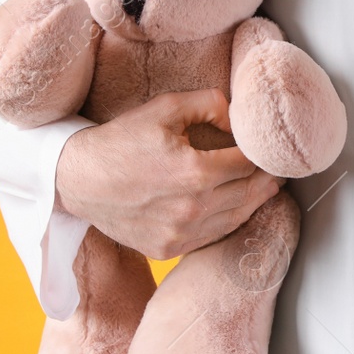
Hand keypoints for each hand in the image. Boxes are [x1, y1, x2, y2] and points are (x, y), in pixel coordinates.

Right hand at [54, 90, 280, 260]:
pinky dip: (229, 221)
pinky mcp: (169, 249)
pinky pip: (213, 237)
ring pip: (236, 219)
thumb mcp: (165, 108)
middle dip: (266, 180)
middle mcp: (192, 208)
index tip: (270, 151)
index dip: (263, 157)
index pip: (248, 165)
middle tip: (277, 170)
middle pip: (249, 194)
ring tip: (263, 188)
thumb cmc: (120, 141)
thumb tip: (238, 118)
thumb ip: (209, 104)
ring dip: (254, 202)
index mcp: (194, 172)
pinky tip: (234, 207)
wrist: (77, 180)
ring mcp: (180, 233)